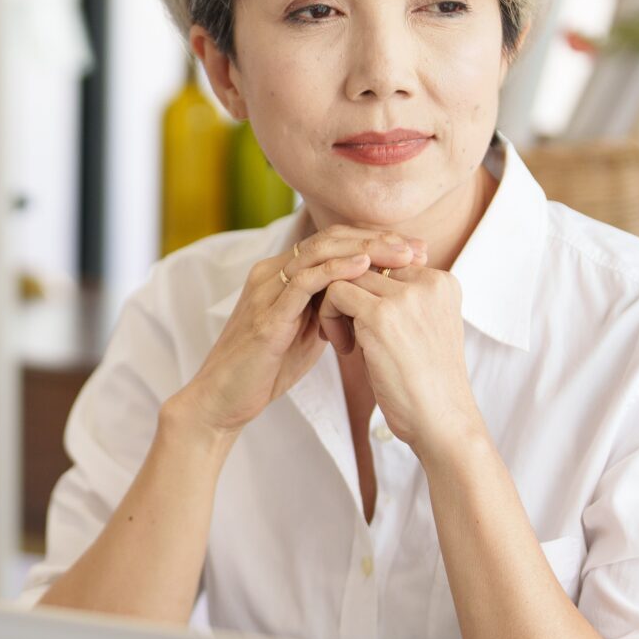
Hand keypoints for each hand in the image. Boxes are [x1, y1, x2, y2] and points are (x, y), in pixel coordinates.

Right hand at [167, 227, 420, 437]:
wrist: (222, 400)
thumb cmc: (264, 369)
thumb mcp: (305, 332)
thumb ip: (328, 311)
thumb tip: (364, 304)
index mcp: (282, 275)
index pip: (334, 242)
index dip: (375, 241)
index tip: (414, 250)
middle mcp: (272, 273)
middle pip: (330, 238)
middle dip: (377, 239)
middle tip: (416, 246)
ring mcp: (267, 291)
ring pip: (319, 252)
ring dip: (365, 249)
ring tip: (400, 253)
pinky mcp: (266, 316)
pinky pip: (303, 282)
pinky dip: (335, 270)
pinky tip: (364, 268)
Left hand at [320, 263, 482, 453]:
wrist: (442, 421)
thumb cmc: (426, 384)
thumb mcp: (420, 330)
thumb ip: (399, 300)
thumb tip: (355, 277)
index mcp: (444, 282)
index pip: (388, 262)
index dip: (368, 291)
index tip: (366, 326)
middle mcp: (430, 281)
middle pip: (365, 265)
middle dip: (348, 297)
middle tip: (347, 334)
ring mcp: (407, 296)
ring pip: (346, 275)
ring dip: (335, 307)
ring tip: (346, 342)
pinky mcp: (381, 314)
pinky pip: (335, 293)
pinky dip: (329, 318)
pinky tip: (344, 349)